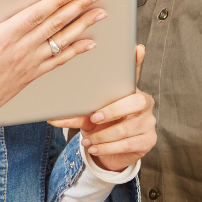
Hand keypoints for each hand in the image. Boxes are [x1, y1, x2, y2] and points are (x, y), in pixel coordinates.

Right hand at [0, 0, 106, 158]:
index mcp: (1, 39)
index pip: (35, 16)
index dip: (55, 2)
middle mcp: (20, 50)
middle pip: (54, 25)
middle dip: (77, 8)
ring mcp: (28, 64)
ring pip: (61, 41)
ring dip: (82, 25)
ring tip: (99, 12)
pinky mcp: (31, 76)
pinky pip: (58, 60)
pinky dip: (76, 51)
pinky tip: (89, 43)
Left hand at [52, 45, 152, 171]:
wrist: (111, 152)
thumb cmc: (101, 127)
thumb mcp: (88, 117)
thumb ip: (76, 115)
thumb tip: (52, 118)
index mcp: (130, 91)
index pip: (134, 73)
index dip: (137, 61)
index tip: (137, 48)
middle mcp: (144, 103)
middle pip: (135, 101)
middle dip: (112, 110)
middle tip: (94, 117)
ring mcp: (148, 122)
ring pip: (127, 127)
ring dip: (103, 135)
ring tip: (87, 140)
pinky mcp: (149, 140)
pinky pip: (128, 144)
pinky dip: (108, 147)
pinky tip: (95, 148)